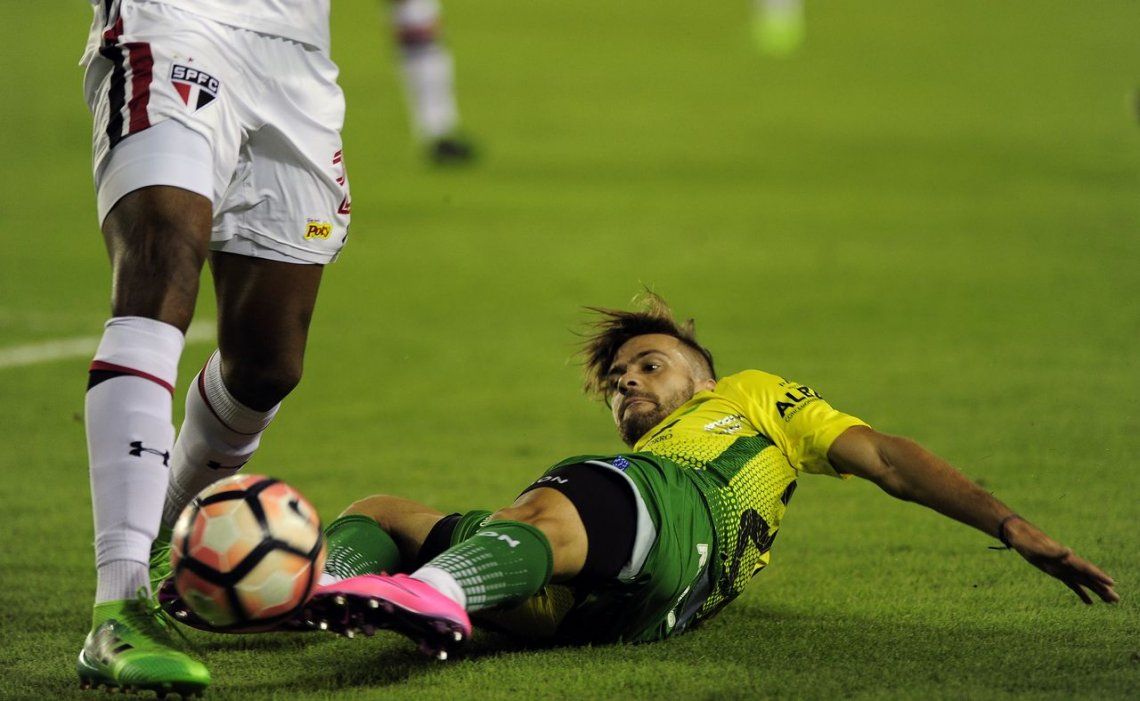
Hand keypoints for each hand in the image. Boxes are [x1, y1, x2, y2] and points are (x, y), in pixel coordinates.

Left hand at [1004, 518, 1118, 603]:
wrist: (1019, 535)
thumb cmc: (1027, 540)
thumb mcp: (1037, 547)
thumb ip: (1053, 551)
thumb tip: (1069, 551)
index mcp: (1065, 558)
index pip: (1086, 568)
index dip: (1099, 575)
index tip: (1112, 583)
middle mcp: (1067, 563)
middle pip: (1089, 577)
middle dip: (1102, 588)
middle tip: (1117, 599)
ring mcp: (1062, 568)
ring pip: (1084, 582)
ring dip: (1097, 591)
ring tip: (1110, 601)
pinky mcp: (1055, 572)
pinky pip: (1072, 584)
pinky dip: (1082, 593)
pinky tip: (1090, 602)